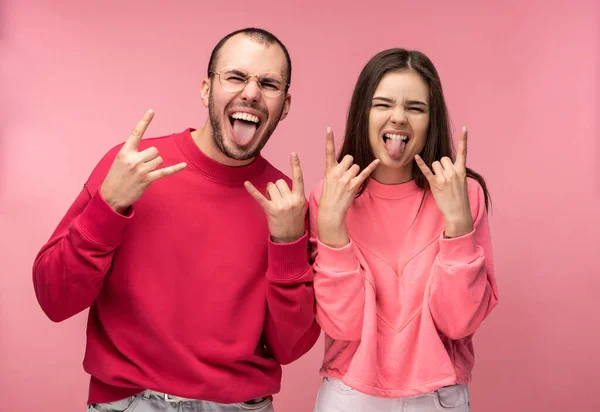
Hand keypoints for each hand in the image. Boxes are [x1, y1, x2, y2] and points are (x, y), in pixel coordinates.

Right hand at [100, 110, 186, 213]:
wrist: (110, 196)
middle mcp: (133, 159)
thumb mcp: (120, 160)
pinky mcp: (148, 179)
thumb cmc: (116, 177)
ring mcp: (141, 169)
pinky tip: (184, 165)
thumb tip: (153, 152)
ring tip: (144, 173)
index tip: (152, 110)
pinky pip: (165, 172)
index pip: (136, 133)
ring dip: (155, 165)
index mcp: (125, 152)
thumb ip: (133, 153)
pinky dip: (175, 168)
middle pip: (155, 150)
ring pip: (159, 160)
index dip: (144, 121)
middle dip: (152, 157)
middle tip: (142, 167)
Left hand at [245, 153, 306, 243]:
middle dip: (276, 187)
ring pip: (271, 187)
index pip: (298, 178)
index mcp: (300, 198)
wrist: (290, 239)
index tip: (293, 154)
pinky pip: (260, 197)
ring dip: (269, 192)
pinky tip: (246, 183)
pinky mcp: (270, 211)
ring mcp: (281, 206)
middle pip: (279, 182)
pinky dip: (252, 190)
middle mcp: (291, 200)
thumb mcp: (301, 207)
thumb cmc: (295, 221)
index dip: (296, 165)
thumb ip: (294, 194)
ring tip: (273, 202)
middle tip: (278, 199)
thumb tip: (281, 184)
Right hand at [317, 127, 379, 247]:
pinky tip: (377, 161)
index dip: (328, 140)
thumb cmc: (329, 196)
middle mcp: (336, 172)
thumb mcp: (327, 181)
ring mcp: (345, 179)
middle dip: (350, 164)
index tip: (328, 128)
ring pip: (356, 166)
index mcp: (328, 170)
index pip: (328, 152)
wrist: (330, 211)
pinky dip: (371, 167)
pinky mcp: (354, 185)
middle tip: (346, 175)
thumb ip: (335, 170)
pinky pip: (364, 173)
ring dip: (355, 173)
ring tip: (348, 183)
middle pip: (349, 158)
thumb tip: (347, 162)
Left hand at [415, 126, 472, 237]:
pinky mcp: (435, 183)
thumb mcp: (462, 182)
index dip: (463, 139)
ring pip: (435, 163)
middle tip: (444, 178)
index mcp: (461, 170)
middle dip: (441, 165)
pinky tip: (416, 157)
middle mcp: (453, 172)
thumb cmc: (459, 198)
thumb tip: (444, 163)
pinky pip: (426, 170)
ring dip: (435, 170)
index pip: (463, 152)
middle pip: (443, 158)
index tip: (464, 128)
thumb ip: (455, 171)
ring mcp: (444, 178)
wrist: (458, 213)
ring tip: (440, 182)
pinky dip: (421, 163)